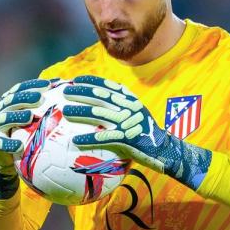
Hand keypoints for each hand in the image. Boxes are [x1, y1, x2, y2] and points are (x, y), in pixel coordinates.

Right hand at [0, 78, 57, 197]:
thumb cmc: (26, 137)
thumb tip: (72, 96)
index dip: (33, 85)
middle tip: (40, 97)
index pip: (20, 89)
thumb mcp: (36, 124)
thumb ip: (47, 110)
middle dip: (24, 97)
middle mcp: (0, 112)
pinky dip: (8, 144)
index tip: (50, 85)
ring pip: (3, 119)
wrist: (7, 159)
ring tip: (29, 117)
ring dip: (15, 117)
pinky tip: (19, 147)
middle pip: (11, 101)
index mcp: (9, 103)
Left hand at [62, 75, 210, 190]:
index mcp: (130, 100)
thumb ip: (121, 109)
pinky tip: (75, 141)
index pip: (108, 86)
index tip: (77, 79)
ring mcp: (128, 122)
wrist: (165, 150)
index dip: (92, 81)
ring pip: (99, 114)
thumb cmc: (146, 134)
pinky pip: (104, 138)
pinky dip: (88, 139)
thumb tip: (99, 107)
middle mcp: (129, 108)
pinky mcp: (128, 139)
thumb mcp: (136, 115)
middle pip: (101, 97)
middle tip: (65, 92)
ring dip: (80, 112)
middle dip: (81, 92)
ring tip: (65, 112)